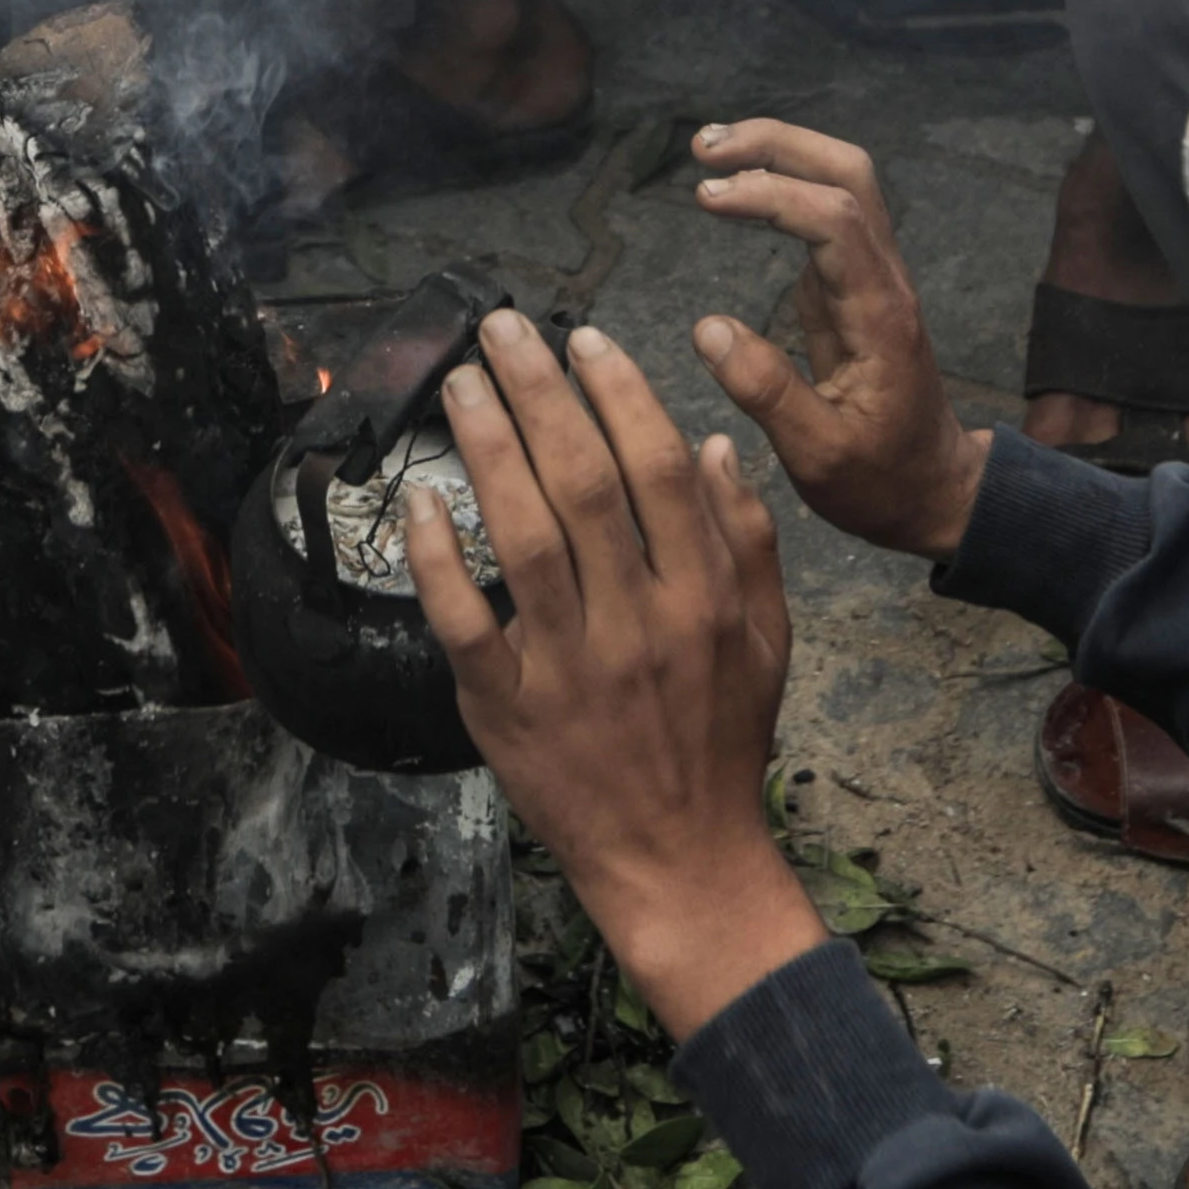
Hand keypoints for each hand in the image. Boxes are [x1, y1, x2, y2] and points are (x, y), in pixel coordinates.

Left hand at [403, 311, 824, 1041]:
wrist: (682, 860)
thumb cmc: (721, 742)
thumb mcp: (767, 641)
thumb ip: (747, 542)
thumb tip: (714, 447)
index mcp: (703, 599)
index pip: (657, 470)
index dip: (620, 394)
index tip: (586, 339)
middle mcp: (638, 623)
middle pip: (584, 484)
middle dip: (540, 393)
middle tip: (502, 328)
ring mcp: (569, 667)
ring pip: (524, 537)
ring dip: (489, 449)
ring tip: (462, 383)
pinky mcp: (509, 709)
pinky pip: (463, 623)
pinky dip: (440, 559)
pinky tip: (421, 500)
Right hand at [677, 121, 984, 558]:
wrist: (936, 492)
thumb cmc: (882, 482)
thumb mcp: (819, 457)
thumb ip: (766, 391)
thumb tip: (706, 328)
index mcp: (880, 316)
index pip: (834, 220)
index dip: (771, 194)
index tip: (706, 198)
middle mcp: (884, 281)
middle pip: (847, 174)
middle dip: (778, 144)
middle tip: (702, 148)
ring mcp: (872, 279)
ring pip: (841, 184)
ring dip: (779, 154)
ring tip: (706, 153)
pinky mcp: (855, 288)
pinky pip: (824, 216)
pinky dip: (779, 187)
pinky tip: (732, 191)